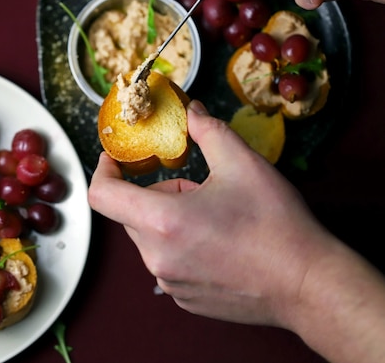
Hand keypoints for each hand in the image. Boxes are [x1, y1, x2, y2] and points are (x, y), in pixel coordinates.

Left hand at [88, 100, 337, 326]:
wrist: (308, 285)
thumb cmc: (276, 225)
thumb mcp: (242, 164)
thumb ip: (207, 130)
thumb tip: (192, 111)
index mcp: (161, 222)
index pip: (102, 195)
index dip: (103, 170)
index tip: (116, 159)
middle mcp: (156, 258)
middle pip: (133, 213)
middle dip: (158, 195)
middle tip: (199, 191)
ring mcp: (168, 282)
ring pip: (151, 238)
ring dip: (171, 222)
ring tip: (216, 221)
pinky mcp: (182, 298)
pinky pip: (167, 262)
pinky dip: (182, 248)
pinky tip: (219, 246)